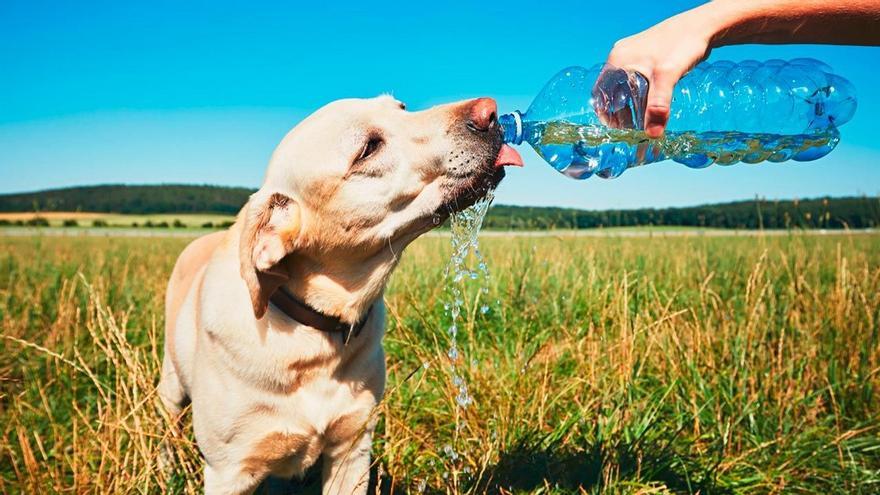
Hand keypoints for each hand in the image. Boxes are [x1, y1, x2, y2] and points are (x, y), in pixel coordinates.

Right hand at [604, 8, 713, 137]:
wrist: (702, 26)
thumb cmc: (682, 44)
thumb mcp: (668, 77)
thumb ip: (658, 106)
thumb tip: (653, 135)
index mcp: (617, 60)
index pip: (601, 93)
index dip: (606, 113)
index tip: (618, 130)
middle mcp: (621, 57)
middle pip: (612, 91)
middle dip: (620, 112)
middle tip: (632, 129)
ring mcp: (632, 56)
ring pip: (624, 87)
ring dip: (631, 104)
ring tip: (642, 121)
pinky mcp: (645, 57)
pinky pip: (635, 80)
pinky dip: (640, 95)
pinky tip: (652, 104)